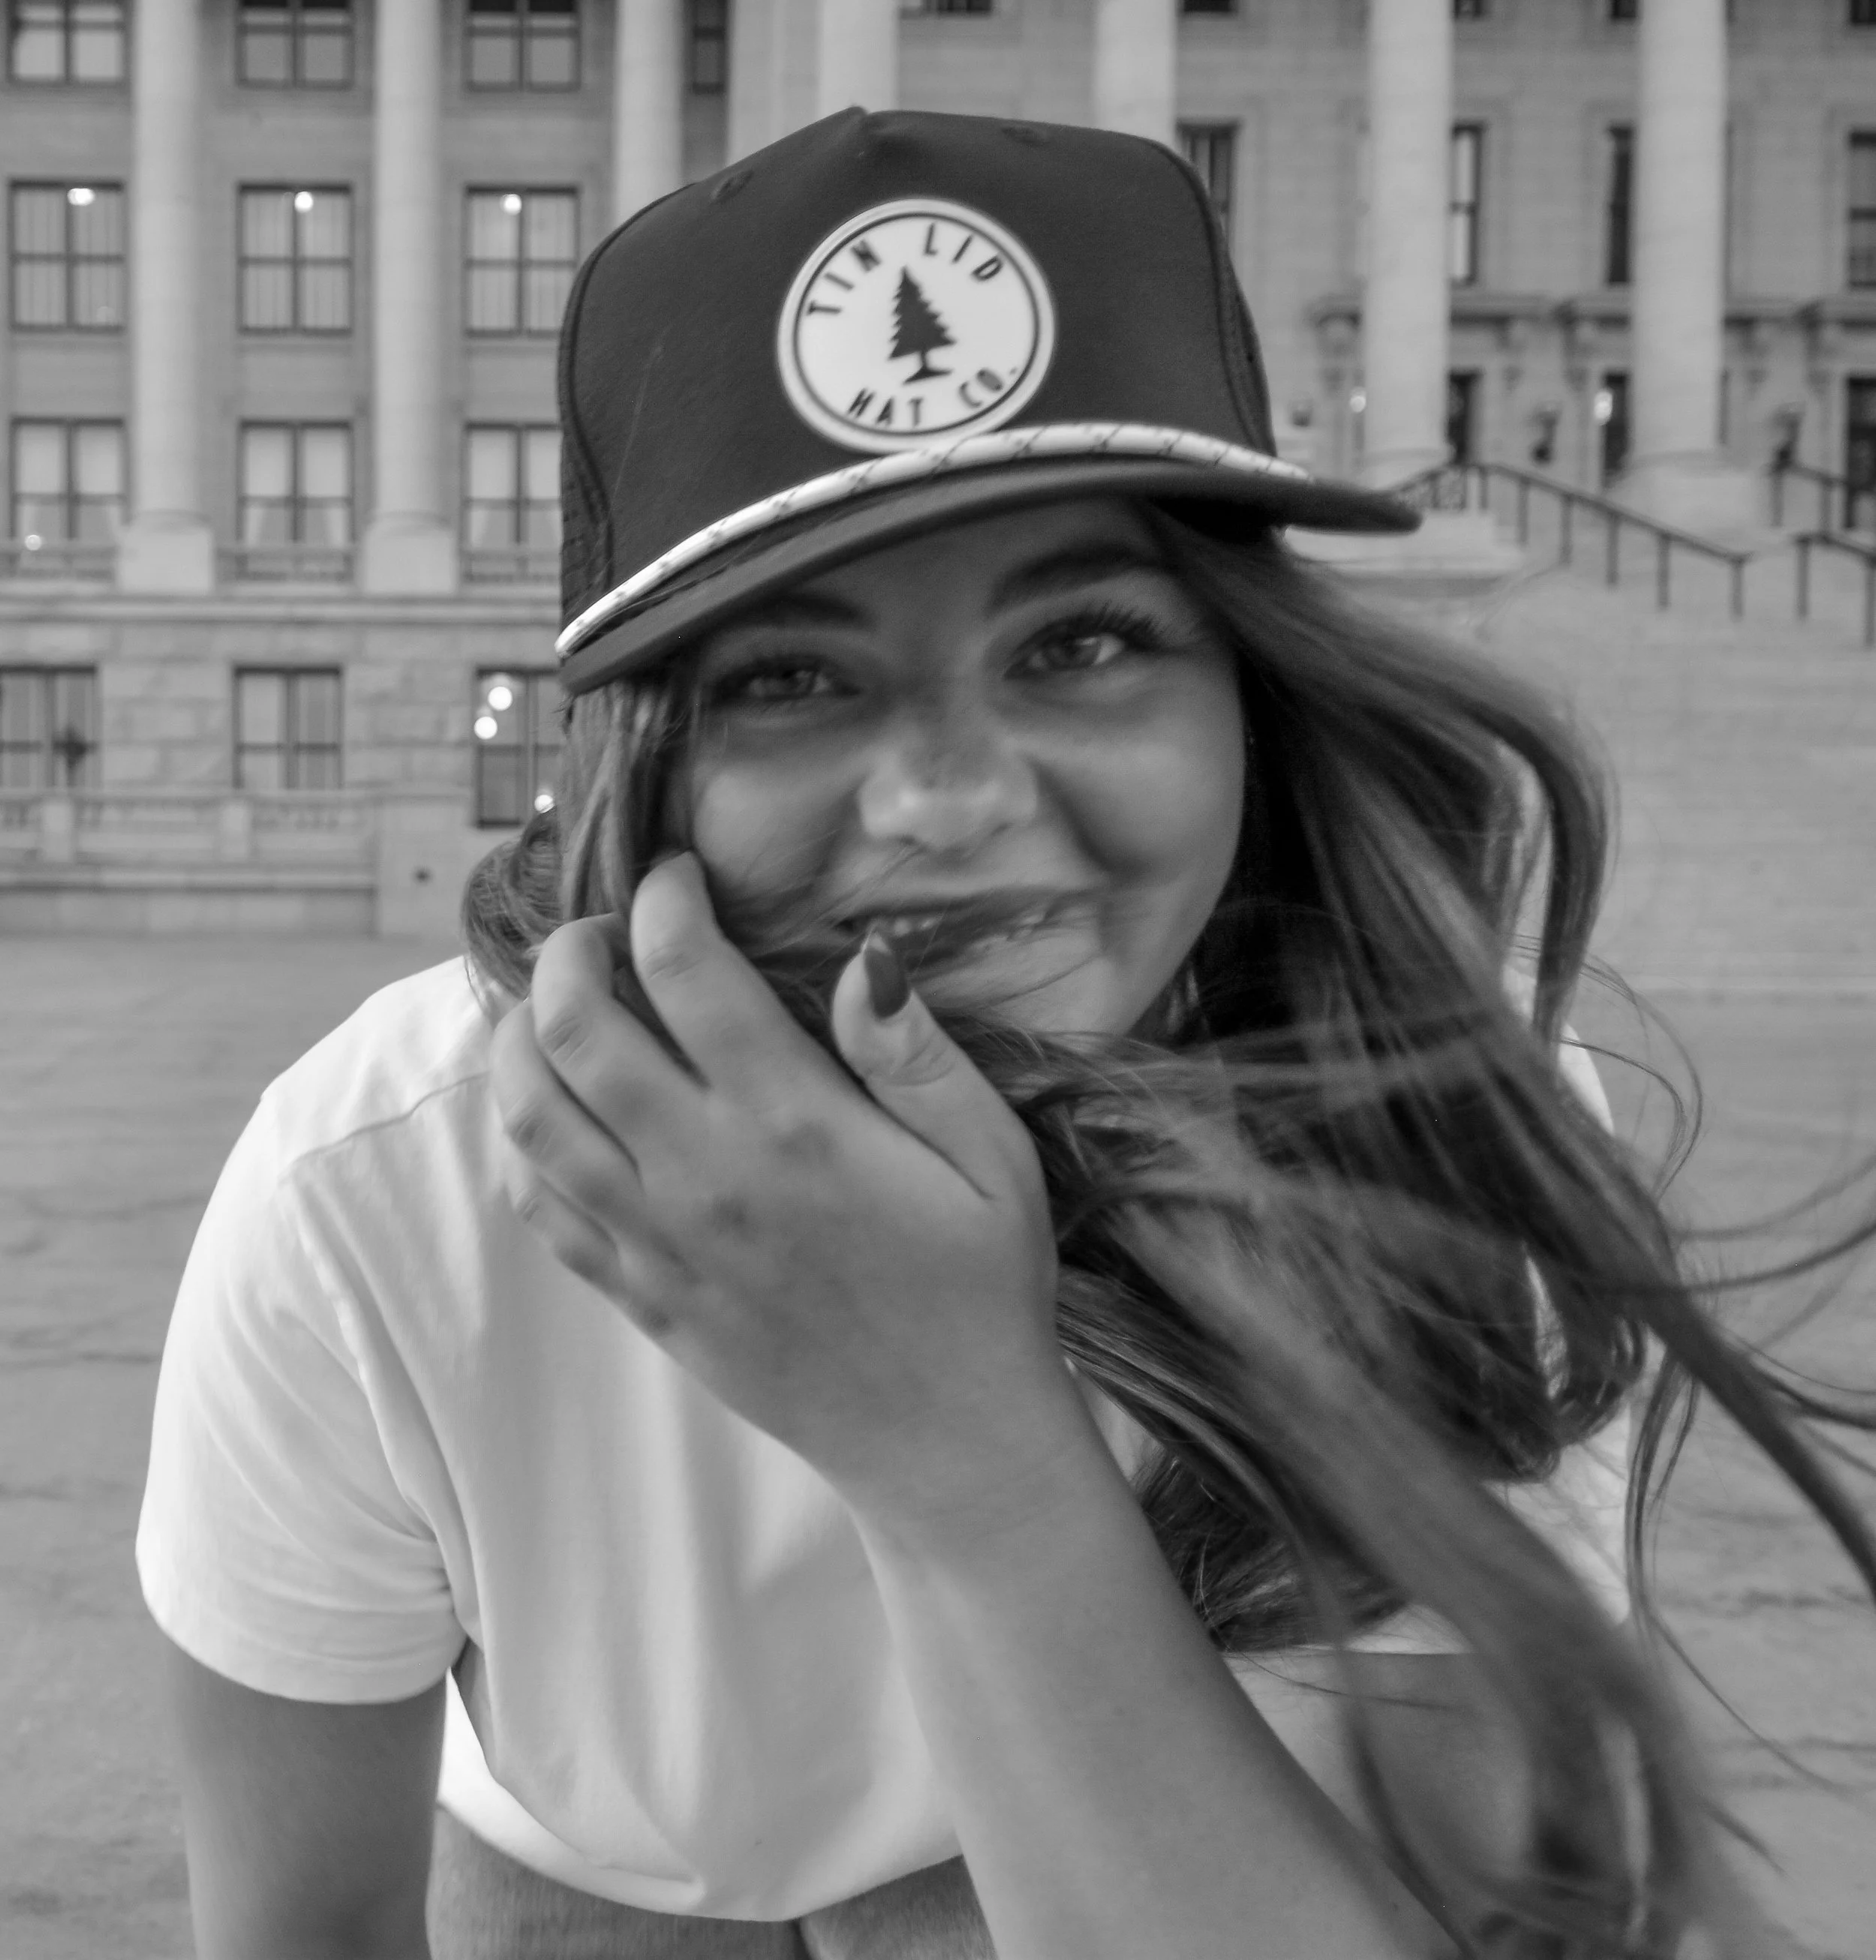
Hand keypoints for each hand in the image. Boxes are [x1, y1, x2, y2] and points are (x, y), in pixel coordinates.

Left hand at [489, 854, 1076, 1535]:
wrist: (945, 1441)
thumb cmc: (982, 1290)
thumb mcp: (992, 1161)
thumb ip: (917, 1056)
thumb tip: (863, 957)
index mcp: (796, 1126)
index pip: (685, 972)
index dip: (665, 898)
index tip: (678, 876)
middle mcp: (705, 1175)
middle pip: (575, 1030)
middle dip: (568, 950)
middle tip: (601, 929)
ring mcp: (659, 1241)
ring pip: (529, 1114)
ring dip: (521, 1036)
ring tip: (557, 1006)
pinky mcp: (640, 1296)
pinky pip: (538, 1206)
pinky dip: (522, 1139)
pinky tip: (555, 1110)